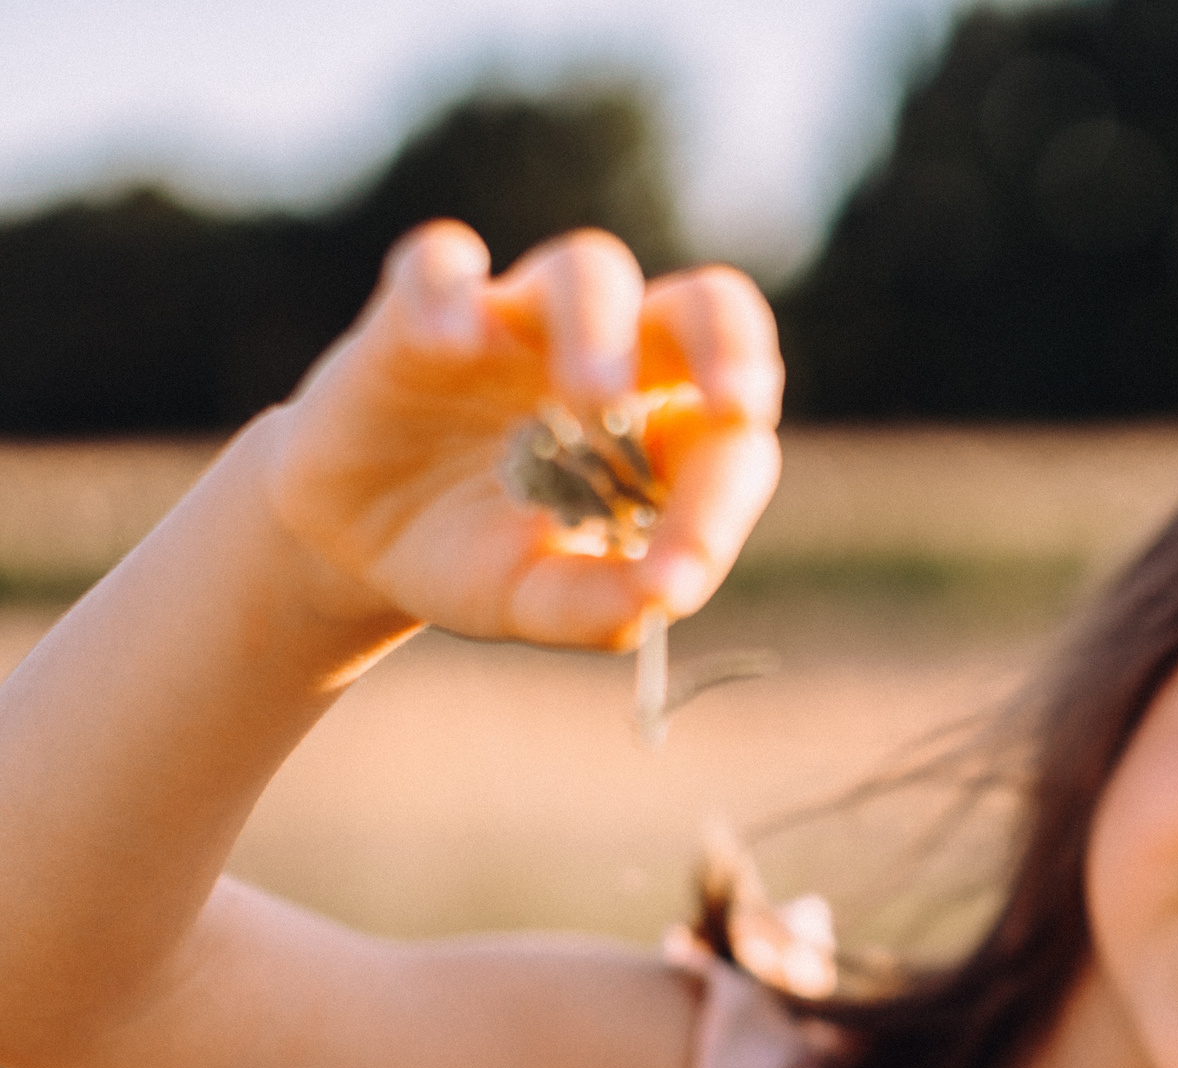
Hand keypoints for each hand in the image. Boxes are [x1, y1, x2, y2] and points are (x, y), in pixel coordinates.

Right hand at [258, 221, 782, 648]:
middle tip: (735, 405)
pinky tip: (451, 346)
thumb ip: (607, 606)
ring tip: (595, 399)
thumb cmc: (474, 561)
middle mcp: (610, 360)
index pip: (728, 430)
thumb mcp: (538, 602)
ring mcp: (518, 325)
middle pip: (701, 306)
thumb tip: (669, 592)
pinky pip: (440, 263)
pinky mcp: (421, 312)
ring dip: (601, 327)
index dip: (729, 484)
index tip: (693, 556)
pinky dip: (447, 291)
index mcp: (660, 431)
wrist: (354, 545)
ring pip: (588, 268)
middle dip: (730, 341)